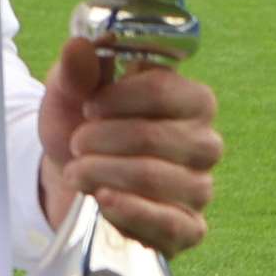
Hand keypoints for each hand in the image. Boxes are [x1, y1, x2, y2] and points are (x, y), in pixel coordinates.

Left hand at [36, 38, 221, 255]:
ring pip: (151, 177)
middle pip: (152, 136)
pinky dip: (129, 210)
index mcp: (191, 100)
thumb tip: (78, 46)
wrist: (72, 181)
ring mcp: (200, 188)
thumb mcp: (71, 93)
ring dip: (101, 172)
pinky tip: (103, 199)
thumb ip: (76, 70)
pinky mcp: (189, 229)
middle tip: (76, 143)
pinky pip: (168, 223)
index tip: (87, 106)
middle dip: (100, 139)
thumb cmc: (83, 127)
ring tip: (75, 172)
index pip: (163, 90)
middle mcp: (205, 143)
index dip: (116, 97)